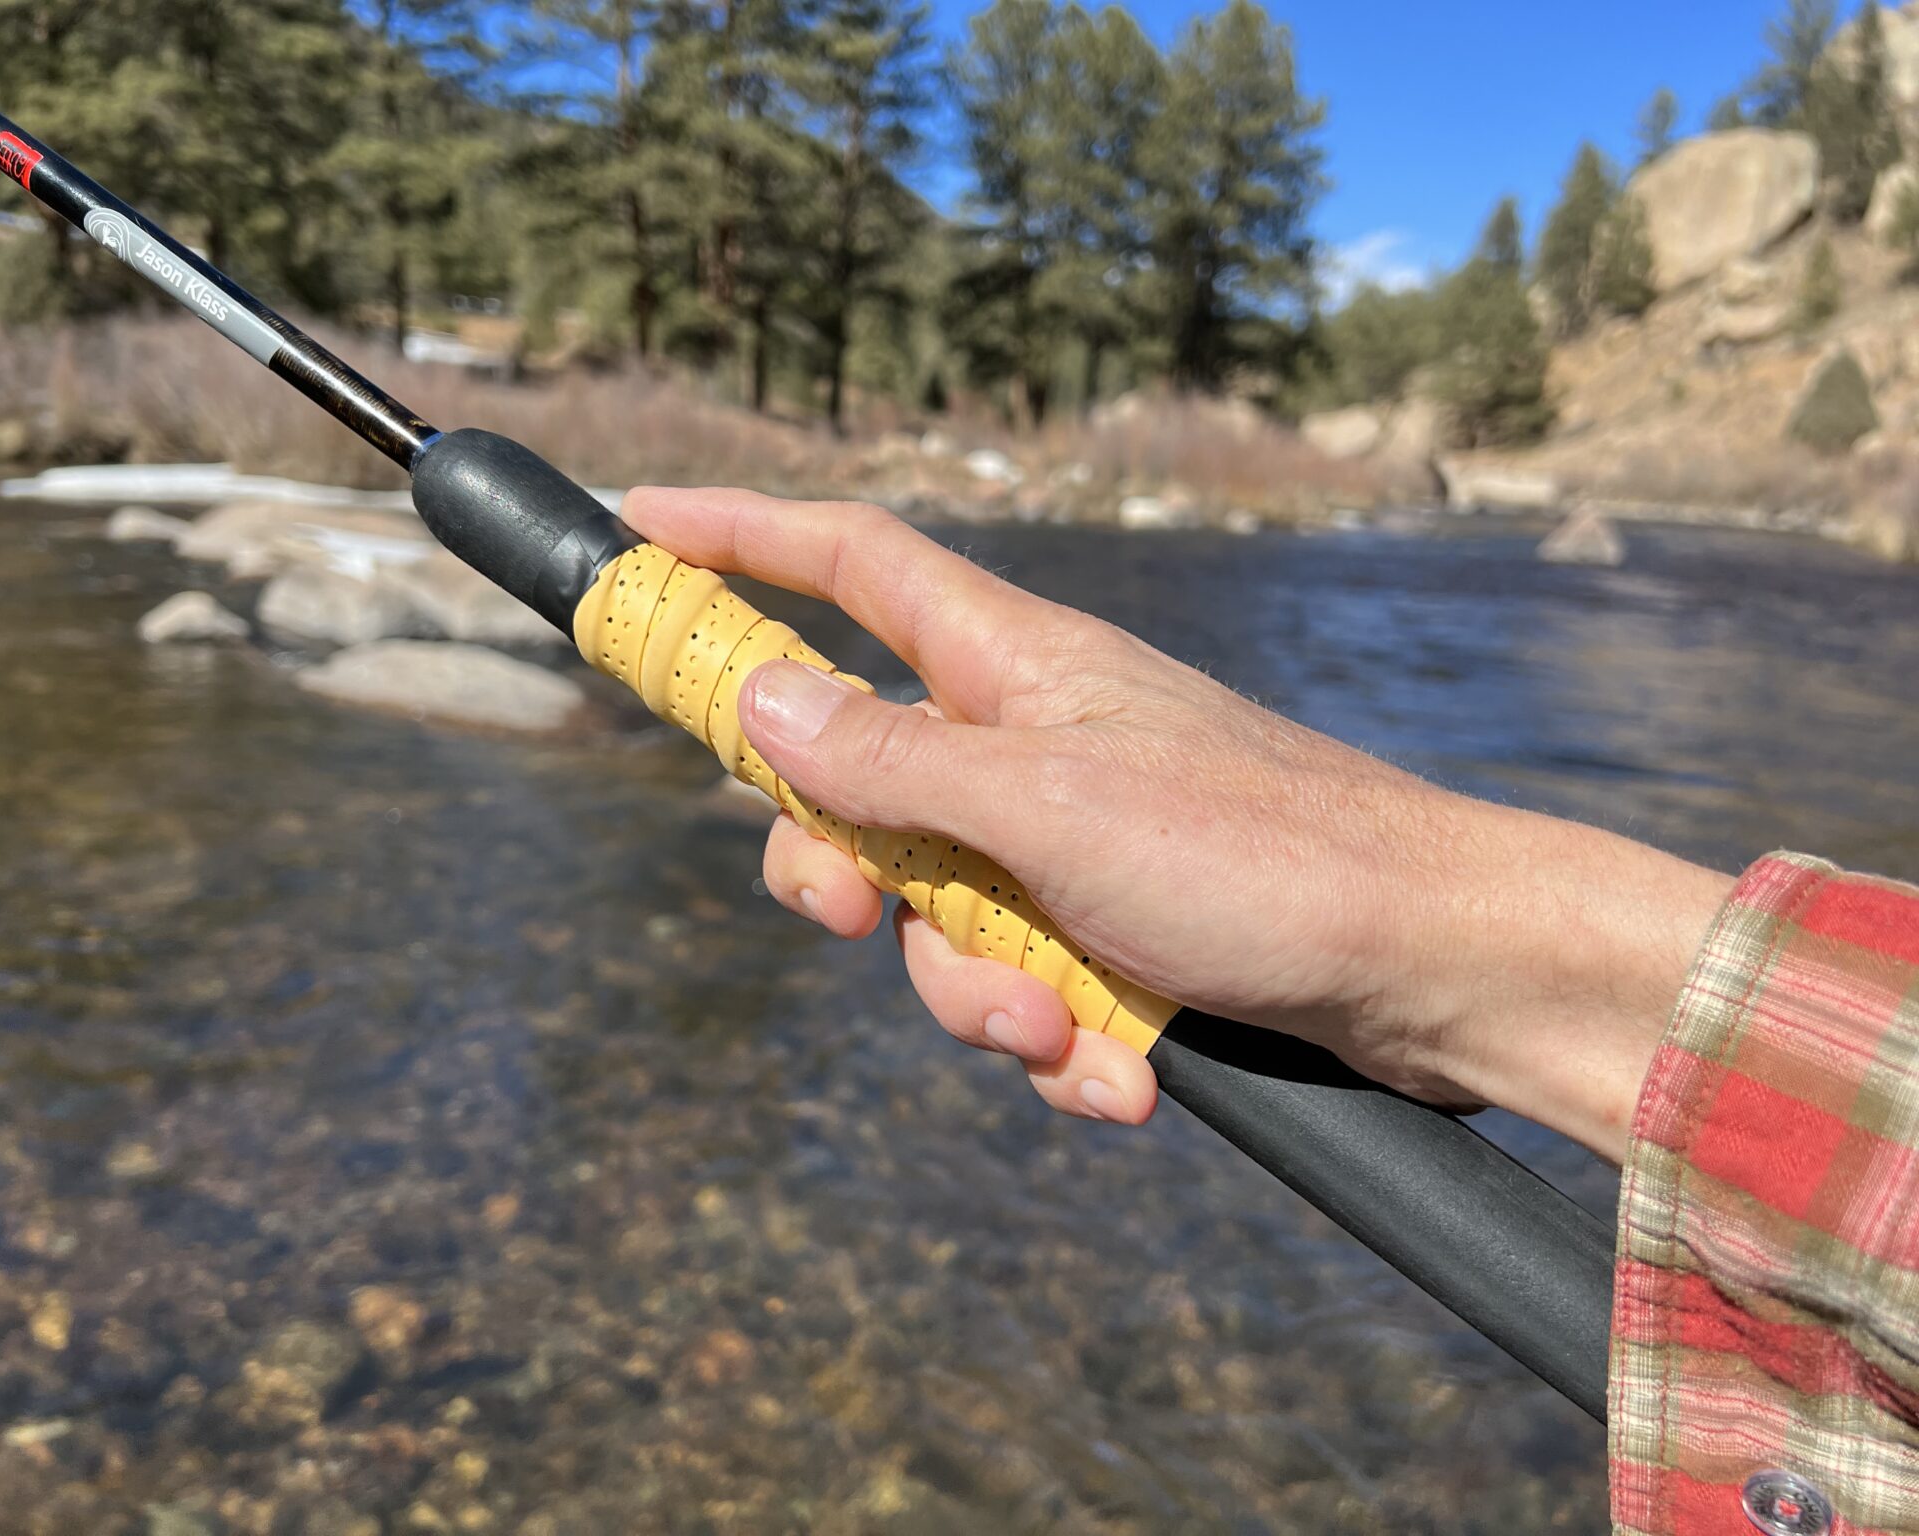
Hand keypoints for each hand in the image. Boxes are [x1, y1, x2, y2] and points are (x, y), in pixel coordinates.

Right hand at [620, 488, 1734, 1161]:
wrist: (1437, 969)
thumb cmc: (1263, 855)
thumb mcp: (1045, 811)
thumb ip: (891, 764)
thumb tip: (759, 707)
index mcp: (1011, 666)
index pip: (846, 563)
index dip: (735, 538)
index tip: (635, 523)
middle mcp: (1028, 742)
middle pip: (853, 781)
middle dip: (843, 878)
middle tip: (863, 920)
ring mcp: (1070, 843)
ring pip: (933, 918)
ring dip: (978, 998)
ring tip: (1062, 1031)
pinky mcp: (1116, 934)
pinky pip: (1023, 991)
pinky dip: (1057, 1046)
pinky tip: (1122, 1079)